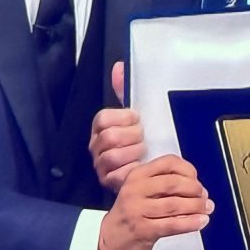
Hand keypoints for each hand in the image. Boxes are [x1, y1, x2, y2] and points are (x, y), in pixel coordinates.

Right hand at [89, 63, 144, 191]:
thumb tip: (120, 66)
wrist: (152, 165)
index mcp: (101, 126)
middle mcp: (96, 146)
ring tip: (144, 152)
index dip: (124, 118)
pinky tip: (141, 166)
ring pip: (113, 157)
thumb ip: (125, 90)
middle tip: (144, 137)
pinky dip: (134, 170)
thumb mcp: (136, 113)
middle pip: (109, 137)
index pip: (102, 118)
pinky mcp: (110, 182)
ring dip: (134, 153)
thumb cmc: (142, 137)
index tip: (137, 119)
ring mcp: (101, 165)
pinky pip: (118, 176)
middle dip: (132, 136)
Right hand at [97, 154, 212, 249]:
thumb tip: (199, 188)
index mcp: (137, 175)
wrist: (104, 242)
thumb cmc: (130, 215)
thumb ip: (163, 185)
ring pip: (175, 204)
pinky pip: (172, 224)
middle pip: (174, 183)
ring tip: (207, 209)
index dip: (188, 170)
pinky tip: (201, 222)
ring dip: (196, 206)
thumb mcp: (140, 192)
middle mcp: (136, 189)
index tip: (197, 180)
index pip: (168, 162)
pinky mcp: (142, 230)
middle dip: (195, 190)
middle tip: (204, 198)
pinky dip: (191, 223)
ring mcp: (138, 210)